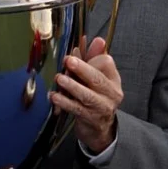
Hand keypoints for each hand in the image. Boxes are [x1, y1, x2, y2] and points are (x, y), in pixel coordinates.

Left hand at [49, 36, 121, 152]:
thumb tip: (95, 39)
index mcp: (113, 79)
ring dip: (72, 86)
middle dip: (82, 68)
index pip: (106, 63)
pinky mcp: (91, 119)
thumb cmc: (96, 98)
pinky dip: (64, 102)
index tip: (74, 54)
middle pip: (97, 78)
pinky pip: (76, 109)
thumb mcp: (97, 77)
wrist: (100, 129)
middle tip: (68, 61)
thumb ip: (94, 58)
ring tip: (59, 78)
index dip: (90, 58)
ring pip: (87, 95)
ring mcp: (102, 107)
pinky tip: (54, 96)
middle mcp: (111, 93)